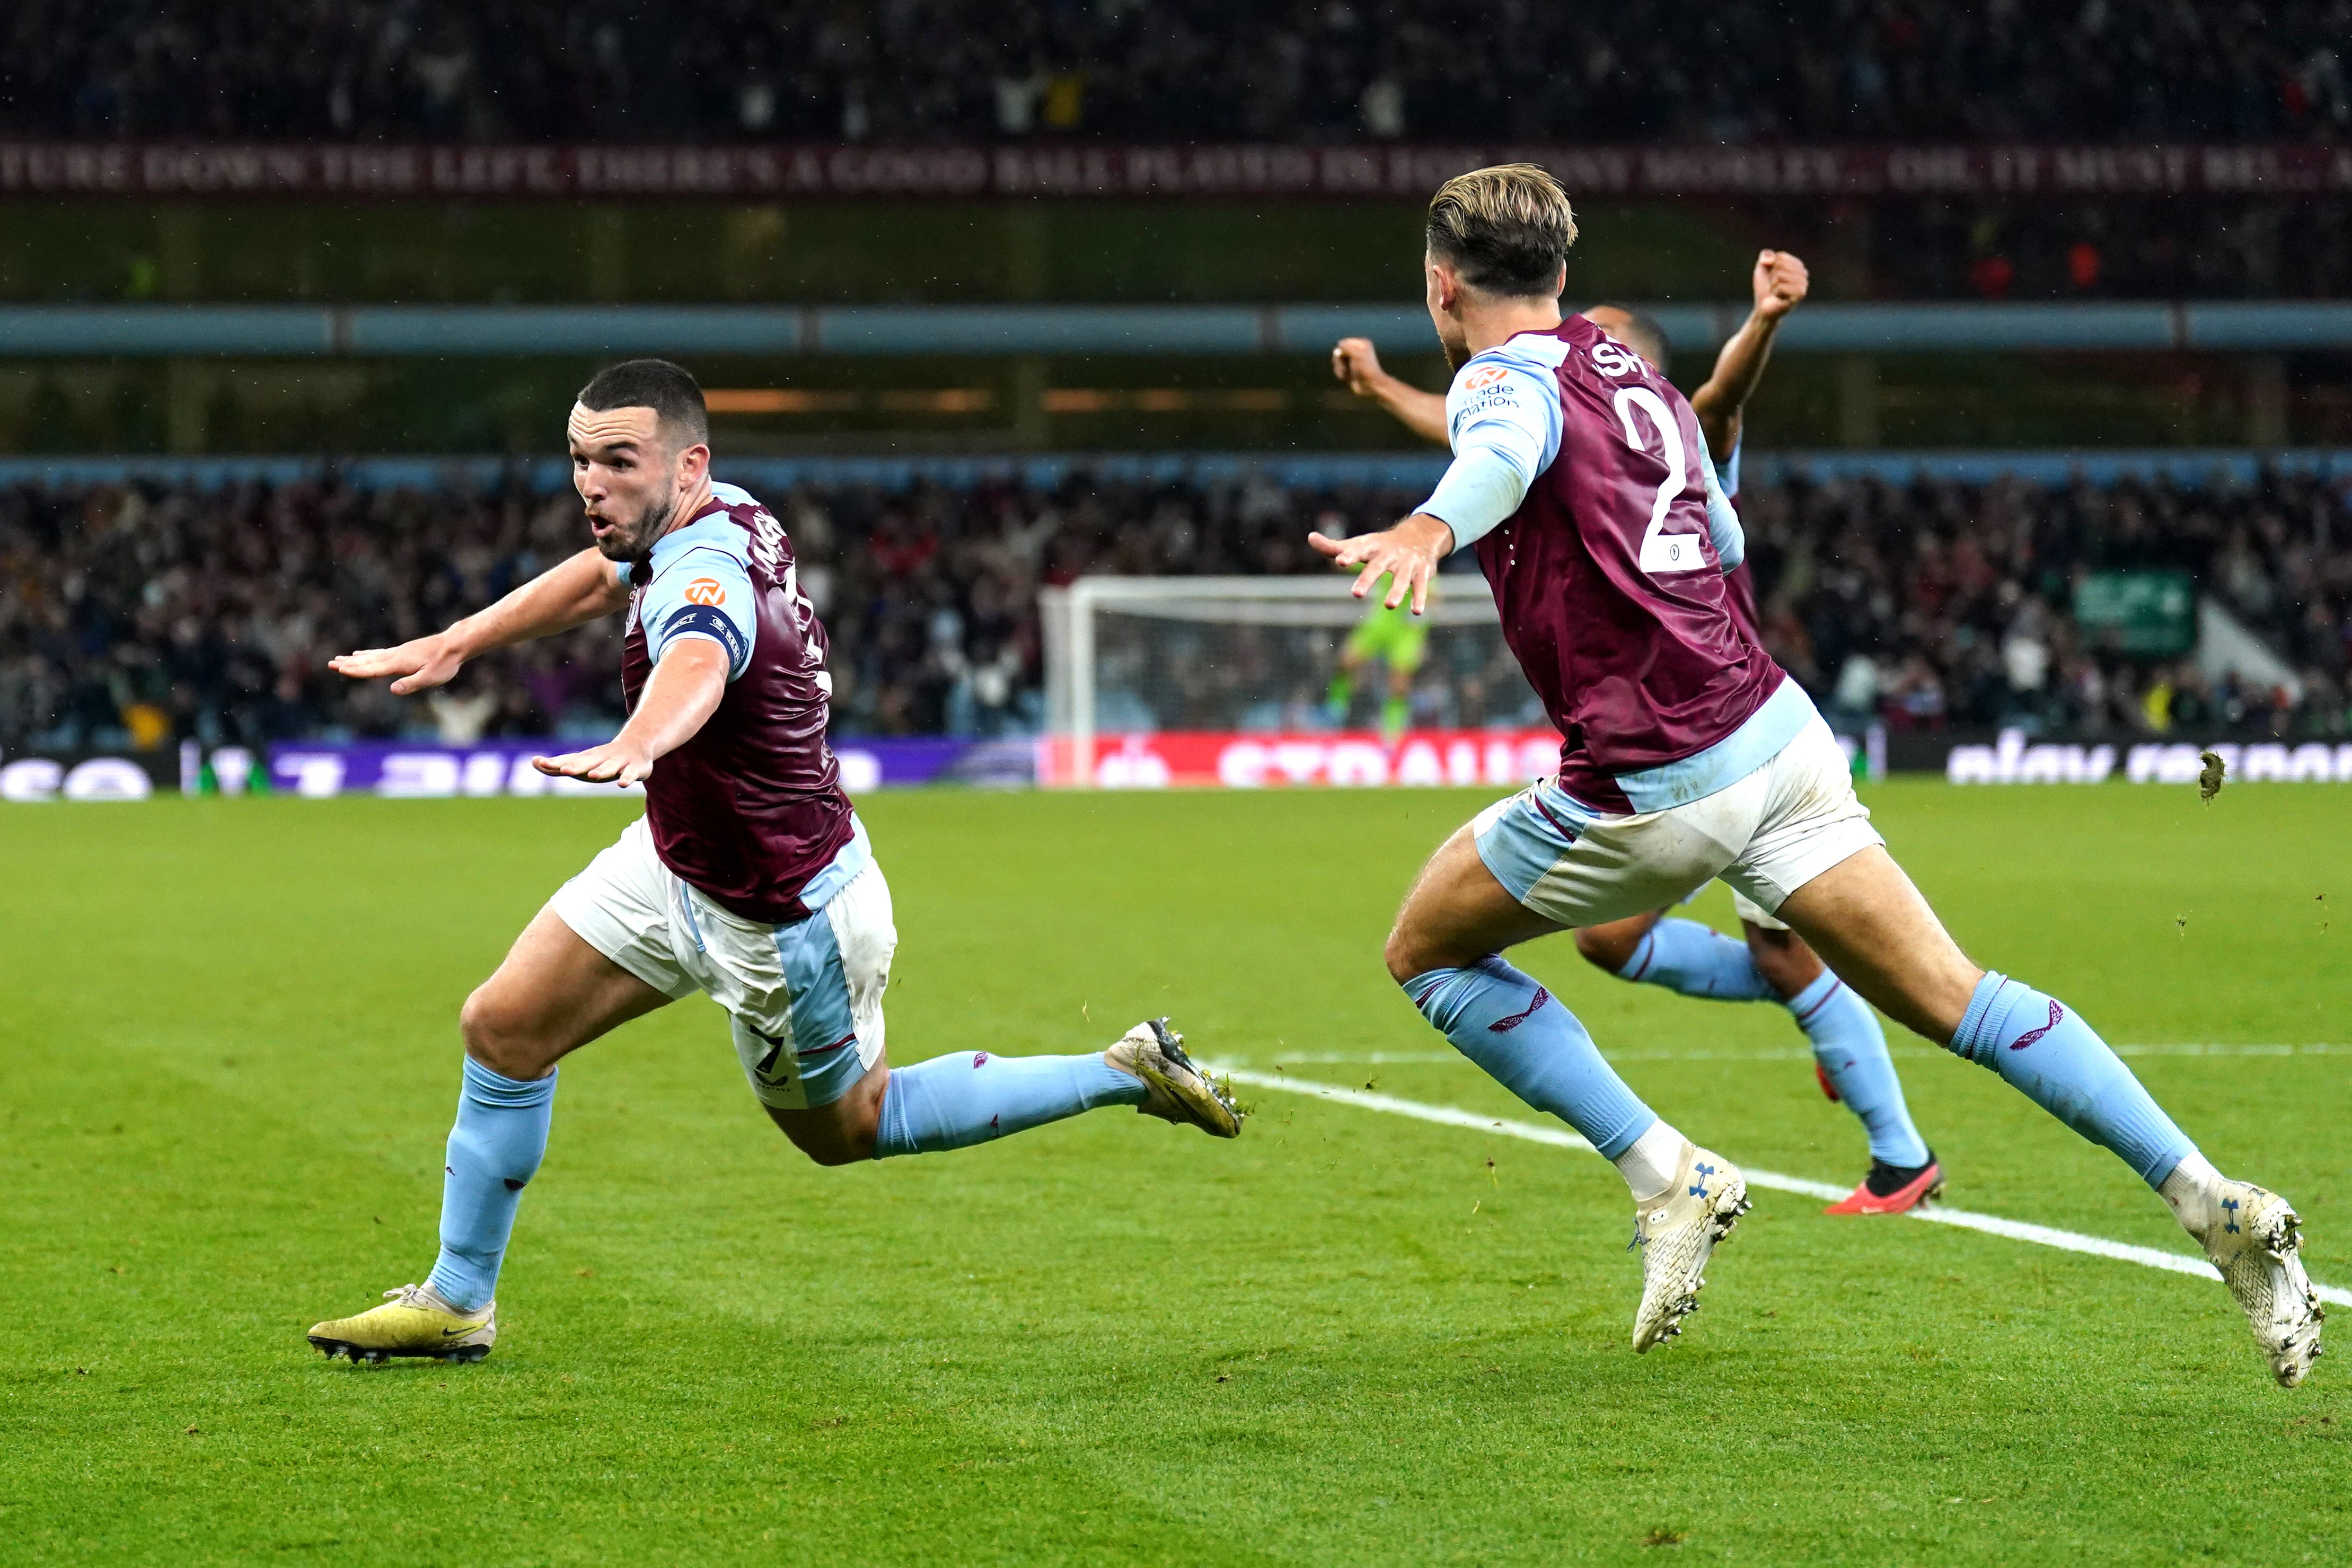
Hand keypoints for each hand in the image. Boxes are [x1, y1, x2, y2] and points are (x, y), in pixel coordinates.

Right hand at [327, 630, 466, 694]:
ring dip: (353, 659)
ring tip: (338, 659)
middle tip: (329, 664)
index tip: (339, 669)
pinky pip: (379, 653)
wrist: (454, 645)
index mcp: (398, 663)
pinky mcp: (402, 651)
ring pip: (370, 656)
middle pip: (366, 661)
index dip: (355, 670)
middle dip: (348, 664)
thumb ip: (412, 684)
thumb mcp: (431, 678)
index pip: (372, 669)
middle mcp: (394, 656)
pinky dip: (366, 654)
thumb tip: (392, 690)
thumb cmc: (444, 664)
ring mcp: (397, 652)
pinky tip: (360, 653)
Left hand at [531, 739, 653, 786]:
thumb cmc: (602, 758)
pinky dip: (626, 778)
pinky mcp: (634, 768)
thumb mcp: (581, 761)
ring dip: (601, 771)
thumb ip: (558, 765)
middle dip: (576, 766)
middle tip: (563, 770)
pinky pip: (630, 774)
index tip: (540, 763)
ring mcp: (618, 762)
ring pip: (609, 767)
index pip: (568, 760)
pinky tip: (622, 784)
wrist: (636, 745)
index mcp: (587, 757)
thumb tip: (534, 762)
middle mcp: (601, 758)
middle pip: (587, 762)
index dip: (555, 763)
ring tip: (593, 776)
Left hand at [1306, 513, 1452, 614]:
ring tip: (1388, 606)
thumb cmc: (1381, 545)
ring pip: (1402, 578)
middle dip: (1368, 579)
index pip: (1358, 550)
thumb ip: (1334, 547)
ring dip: (1396, 591)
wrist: (1420, 536)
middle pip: (1377, 567)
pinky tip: (1416, 612)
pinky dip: (1419, 598)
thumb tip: (1310, 537)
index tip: (1340, 561)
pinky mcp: (1421, 572)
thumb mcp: (1359, 544)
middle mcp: (1389, 554)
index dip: (1349, 554)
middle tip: (1356, 594)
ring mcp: (1407, 563)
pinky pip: (1421, 586)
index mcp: (1372, 547)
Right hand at [1331, 337, 1387, 396]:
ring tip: (1345, 375)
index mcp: (1361, 344)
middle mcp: (1357, 350)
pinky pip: (1338, 368)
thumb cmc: (1366, 370)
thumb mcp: (1357, 355)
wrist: (1372, 385)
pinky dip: (1340, 373)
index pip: (1343, 343)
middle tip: (1344, 369)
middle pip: (1338, 352)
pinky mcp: (1349, 369)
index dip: (1342, 351)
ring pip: (1337, 361)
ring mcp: (1353, 360)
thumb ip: (1347, 348)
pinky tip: (1347, 378)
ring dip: (1339, 368)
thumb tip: (1339, 344)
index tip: (1347, 359)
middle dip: (1339, 361)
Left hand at [1752, 249, 1808, 321]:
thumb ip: (1765, 256)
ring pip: (1780, 276)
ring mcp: (1803, 283)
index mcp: (1797, 264)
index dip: (1771, 266)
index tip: (1772, 276)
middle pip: (1780, 265)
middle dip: (1772, 276)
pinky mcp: (1800, 294)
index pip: (1781, 256)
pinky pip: (1781, 287)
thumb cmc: (1765, 288)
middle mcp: (1803, 273)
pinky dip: (1776, 293)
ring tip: (1777, 292)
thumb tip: (1771, 259)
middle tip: (1774, 286)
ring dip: (1773, 285)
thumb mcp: (1762, 268)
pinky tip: (1780, 298)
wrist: (1764, 307)